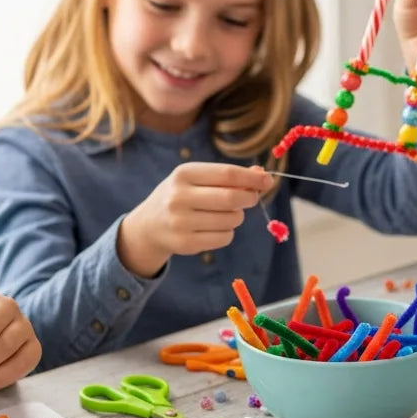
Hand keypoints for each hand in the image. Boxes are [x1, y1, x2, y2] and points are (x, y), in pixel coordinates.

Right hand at [117, 163, 273, 275]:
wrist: (149, 226)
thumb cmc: (181, 196)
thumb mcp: (196, 178)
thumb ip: (227, 176)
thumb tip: (261, 176)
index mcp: (183, 174)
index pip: (227, 174)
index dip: (252, 178)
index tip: (267, 180)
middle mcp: (179, 197)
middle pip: (231, 198)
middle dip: (249, 198)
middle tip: (252, 198)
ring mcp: (181, 222)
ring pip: (232, 220)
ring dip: (237, 217)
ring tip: (224, 214)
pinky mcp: (186, 244)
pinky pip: (225, 237)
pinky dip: (228, 232)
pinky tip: (213, 228)